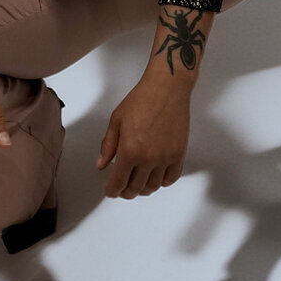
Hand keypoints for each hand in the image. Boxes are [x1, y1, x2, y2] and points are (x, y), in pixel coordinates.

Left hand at [96, 74, 189, 198]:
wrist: (166, 88)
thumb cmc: (142, 99)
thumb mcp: (117, 120)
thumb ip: (108, 145)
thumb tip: (102, 164)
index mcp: (129, 150)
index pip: (118, 182)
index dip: (112, 191)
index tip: (111, 191)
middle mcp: (148, 158)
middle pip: (135, 188)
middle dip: (126, 192)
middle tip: (122, 189)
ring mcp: (165, 157)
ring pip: (153, 186)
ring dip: (143, 189)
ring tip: (138, 184)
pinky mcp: (179, 154)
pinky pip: (170, 178)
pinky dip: (162, 182)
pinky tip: (156, 177)